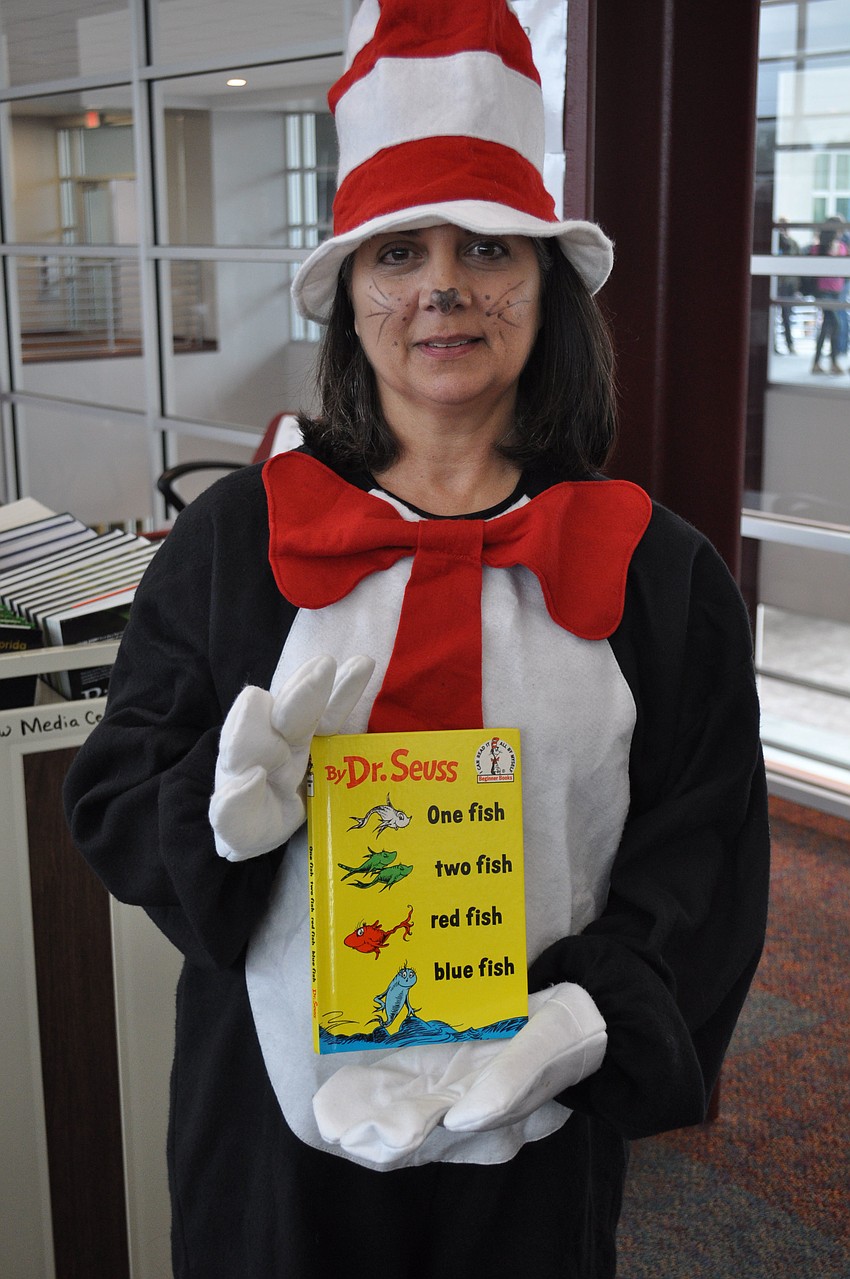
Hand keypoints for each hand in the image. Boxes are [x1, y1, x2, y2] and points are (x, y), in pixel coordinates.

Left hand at [209, 654, 373, 860]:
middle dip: (299, 697)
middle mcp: (263, 740)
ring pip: (306, 707)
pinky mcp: (319, 737)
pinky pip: (333, 713)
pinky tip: (363, 664)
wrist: (263, 816)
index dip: (247, 737)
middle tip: (321, 672)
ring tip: (334, 664)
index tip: (265, 749)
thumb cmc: (249, 821)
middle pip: (280, 716)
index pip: (239, 746)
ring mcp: (292, 735)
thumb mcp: (238, 830)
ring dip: (320, 685)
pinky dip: (346, 690)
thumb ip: (232, 813)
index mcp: (239, 765)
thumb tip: (250, 778)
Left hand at [312, 983, 605, 1167]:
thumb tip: (458, 1120)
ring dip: (369, 1102)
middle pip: (406, 1121)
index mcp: (485, 1110)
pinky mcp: (457, 1058)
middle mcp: (465, 1102)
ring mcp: (458, 1081)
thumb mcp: (540, 1053)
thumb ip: (504, 1088)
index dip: (387, 1137)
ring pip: (405, 1098)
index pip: (426, 1133)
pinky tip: (357, 1072)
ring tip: (331, 1104)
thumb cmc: (563, 1037)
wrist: (587, 1016)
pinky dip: (385, 1076)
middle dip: (367, 1123)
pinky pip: (415, 1072)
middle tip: (330, 1119)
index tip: (351, 1133)